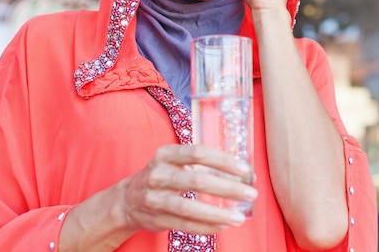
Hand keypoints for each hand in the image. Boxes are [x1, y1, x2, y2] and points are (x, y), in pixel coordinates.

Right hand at [119, 144, 256, 234]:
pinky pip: (184, 225)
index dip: (223, 160)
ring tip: (239, 217)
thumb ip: (207, 165)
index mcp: (166, 154)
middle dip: (228, 188)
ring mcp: (155, 198)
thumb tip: (247, 173)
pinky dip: (205, 226)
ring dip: (218, 213)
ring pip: (189, 207)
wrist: (127, 199)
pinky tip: (223, 225)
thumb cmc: (164, 176)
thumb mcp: (177, 162)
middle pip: (197, 181)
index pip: (198, 153)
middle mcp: (159, 174)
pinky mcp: (156, 219)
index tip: (244, 169)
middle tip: (250, 193)